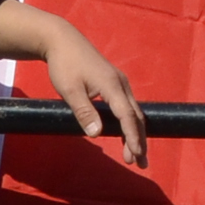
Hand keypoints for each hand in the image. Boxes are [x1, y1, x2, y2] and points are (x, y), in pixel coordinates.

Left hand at [0, 3, 147, 164]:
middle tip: (141, 163)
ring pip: (134, 112)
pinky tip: (128, 136)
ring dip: (136, 134)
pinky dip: (130, 123)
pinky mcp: (115, 84)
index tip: (135, 154)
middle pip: (136, 116)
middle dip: (139, 140)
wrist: (63, 41)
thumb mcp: (69, 90)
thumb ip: (84, 111)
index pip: (127, 116)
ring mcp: (120, 83)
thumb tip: (96, 134)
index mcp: (112, 85)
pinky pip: (127, 107)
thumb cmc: (64, 65)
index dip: (132, 136)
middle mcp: (121, 84)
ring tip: (136, 155)